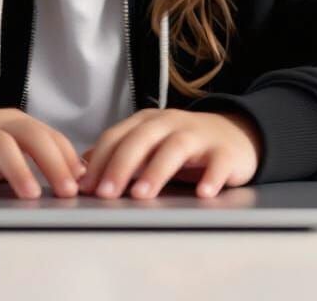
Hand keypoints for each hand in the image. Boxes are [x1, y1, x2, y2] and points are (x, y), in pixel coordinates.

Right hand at [0, 107, 87, 198]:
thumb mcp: (13, 150)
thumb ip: (42, 159)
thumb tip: (80, 175)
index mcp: (17, 123)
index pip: (49, 136)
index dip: (67, 159)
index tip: (81, 185)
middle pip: (29, 135)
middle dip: (51, 162)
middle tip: (65, 191)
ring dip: (17, 169)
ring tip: (30, 194)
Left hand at [76, 108, 261, 198]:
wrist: (234, 135)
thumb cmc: (184, 145)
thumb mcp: (149, 145)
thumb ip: (119, 155)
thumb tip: (82, 171)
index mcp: (147, 122)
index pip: (117, 136)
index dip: (100, 160)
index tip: (84, 187)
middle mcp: (171, 123)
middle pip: (142, 139)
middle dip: (121, 166)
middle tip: (106, 193)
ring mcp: (199, 135)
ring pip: (175, 147)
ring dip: (156, 171)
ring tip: (142, 195)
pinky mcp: (225, 151)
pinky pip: (218, 163)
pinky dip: (211, 178)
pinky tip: (202, 194)